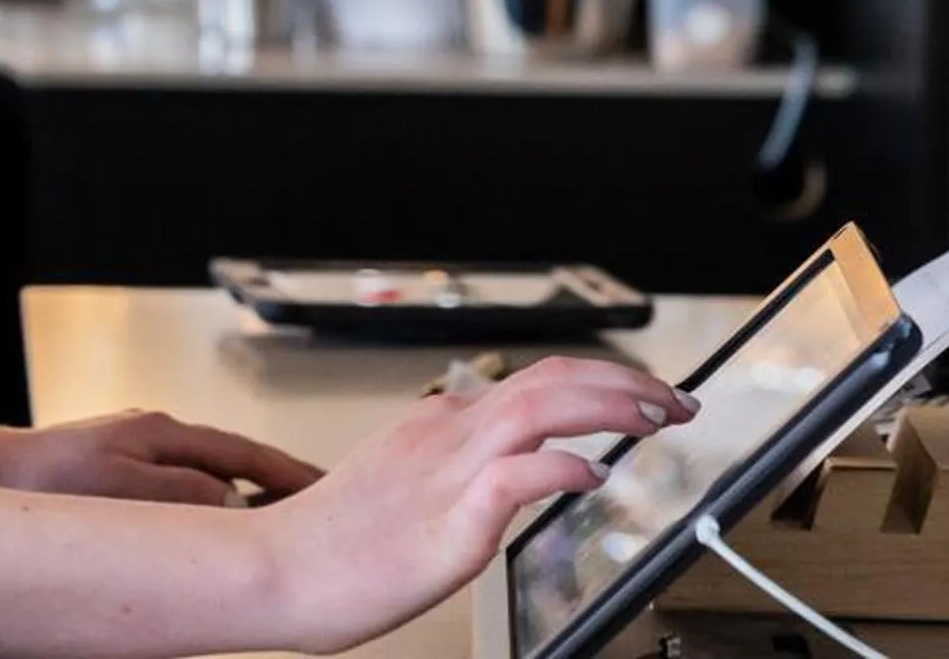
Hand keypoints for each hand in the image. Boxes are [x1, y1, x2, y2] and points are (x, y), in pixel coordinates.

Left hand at [0, 408, 323, 505]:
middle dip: (280, 487)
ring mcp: (140, 452)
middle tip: (322, 511)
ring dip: (246, 499)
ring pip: (211, 478)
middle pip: (236, 463)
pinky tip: (213, 531)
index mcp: (165, 434)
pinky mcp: (121, 471)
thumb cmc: (44, 484)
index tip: (337, 490)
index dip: (294, 475)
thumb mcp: (122, 489)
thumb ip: (185, 495)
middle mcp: (158, 436)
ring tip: (279, 526)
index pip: (248, 454)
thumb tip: (237, 503)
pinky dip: (210, 508)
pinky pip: (183, 491)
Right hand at [250, 357, 696, 655]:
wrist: (274, 569)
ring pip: (541, 406)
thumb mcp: (402, 486)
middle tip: (674, 400)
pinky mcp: (449, 517)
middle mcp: (446, 434)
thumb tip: (505, 469)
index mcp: (437, 426)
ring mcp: (447, 470)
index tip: (642, 399)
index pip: (534, 381)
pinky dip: (564, 464)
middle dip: (623, 382)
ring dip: (610, 404)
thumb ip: (454, 471)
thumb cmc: (332, 544)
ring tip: (655, 417)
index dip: (599, 382)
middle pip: (549, 379)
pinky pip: (517, 474)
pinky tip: (596, 473)